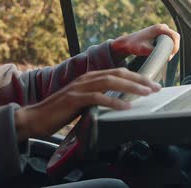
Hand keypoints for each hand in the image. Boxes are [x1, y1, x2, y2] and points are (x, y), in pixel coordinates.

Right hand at [14, 68, 160, 140]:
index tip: (151, 83)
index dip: (136, 77)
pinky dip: (113, 101)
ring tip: (146, 93)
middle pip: (117, 74)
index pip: (117, 72)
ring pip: (110, 82)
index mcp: (88, 78)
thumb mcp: (81, 102)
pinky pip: (98, 98)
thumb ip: (96, 98)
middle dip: (139, 80)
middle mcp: (85, 79)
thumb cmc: (58, 112)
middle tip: (156, 87)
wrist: (34, 118)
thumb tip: (115, 101)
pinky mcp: (74, 99)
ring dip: (131, 87)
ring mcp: (79, 87)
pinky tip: (125, 107)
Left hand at [111, 24, 179, 60]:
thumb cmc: (134, 45)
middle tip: (168, 57)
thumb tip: (168, 57)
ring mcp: (161, 29)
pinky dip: (168, 46)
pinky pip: (169, 39)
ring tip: (165, 56)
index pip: (175, 37)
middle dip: (174, 48)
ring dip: (171, 47)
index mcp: (160, 28)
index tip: (170, 56)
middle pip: (175, 38)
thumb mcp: (144, 50)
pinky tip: (163, 53)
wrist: (127, 42)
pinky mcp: (160, 33)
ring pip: (173, 39)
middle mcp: (162, 27)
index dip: (175, 47)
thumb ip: (156, 52)